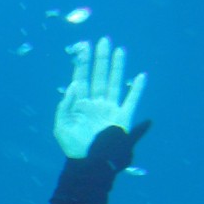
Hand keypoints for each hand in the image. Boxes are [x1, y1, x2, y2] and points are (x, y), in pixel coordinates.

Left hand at [55, 37, 146, 158]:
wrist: (89, 164)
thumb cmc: (73, 147)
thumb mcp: (61, 126)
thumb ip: (65, 105)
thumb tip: (74, 84)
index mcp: (80, 104)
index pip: (81, 78)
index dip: (82, 63)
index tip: (83, 47)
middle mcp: (95, 103)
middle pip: (98, 76)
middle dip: (100, 59)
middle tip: (103, 40)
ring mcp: (109, 108)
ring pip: (114, 83)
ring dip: (117, 67)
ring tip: (119, 49)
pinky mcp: (122, 118)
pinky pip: (131, 100)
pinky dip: (137, 89)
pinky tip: (141, 76)